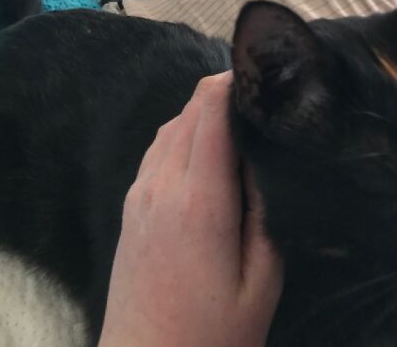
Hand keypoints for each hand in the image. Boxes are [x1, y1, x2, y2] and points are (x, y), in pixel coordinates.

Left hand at [98, 72, 283, 346]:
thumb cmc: (211, 334)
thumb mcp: (261, 282)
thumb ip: (266, 213)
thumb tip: (263, 159)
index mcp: (200, 200)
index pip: (210, 111)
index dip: (235, 80)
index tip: (264, 75)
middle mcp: (163, 185)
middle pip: (191, 109)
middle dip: (224, 91)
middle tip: (262, 97)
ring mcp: (140, 193)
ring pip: (173, 124)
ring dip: (203, 113)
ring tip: (240, 122)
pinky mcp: (130, 205)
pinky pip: (158, 148)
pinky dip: (184, 135)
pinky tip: (207, 151)